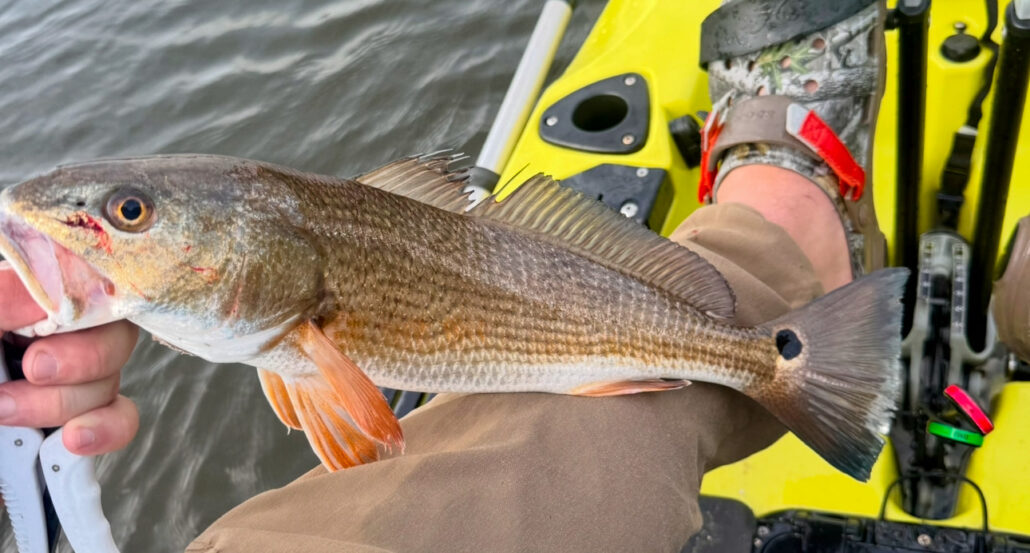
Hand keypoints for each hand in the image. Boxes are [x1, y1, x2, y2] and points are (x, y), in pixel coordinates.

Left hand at [0, 262, 139, 454]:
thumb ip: (5, 299)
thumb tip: (50, 291)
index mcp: (35, 295)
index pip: (91, 278)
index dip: (89, 298)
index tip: (49, 322)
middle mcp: (61, 330)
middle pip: (115, 333)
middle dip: (81, 357)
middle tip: (34, 369)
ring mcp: (73, 375)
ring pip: (111, 380)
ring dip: (65, 402)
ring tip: (7, 410)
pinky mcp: (77, 417)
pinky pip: (119, 418)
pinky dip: (104, 431)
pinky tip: (75, 439)